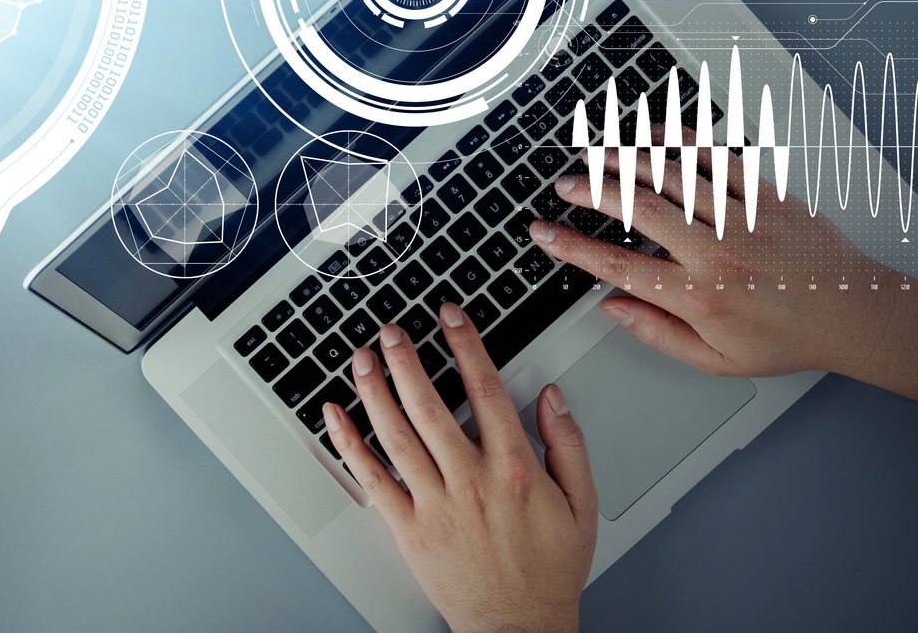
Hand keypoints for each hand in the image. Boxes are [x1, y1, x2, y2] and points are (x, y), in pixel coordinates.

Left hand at [326, 304, 594, 632]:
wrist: (519, 625)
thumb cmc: (549, 569)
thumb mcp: (582, 505)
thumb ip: (569, 444)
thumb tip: (552, 396)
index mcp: (514, 469)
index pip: (486, 390)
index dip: (465, 346)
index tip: (450, 317)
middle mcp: (471, 481)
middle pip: (430, 405)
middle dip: (406, 360)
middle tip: (391, 331)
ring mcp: (435, 504)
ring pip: (396, 434)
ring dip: (374, 391)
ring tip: (361, 358)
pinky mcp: (408, 527)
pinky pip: (372, 478)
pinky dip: (350, 444)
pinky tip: (335, 414)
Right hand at [534, 131, 917, 413]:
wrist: (856, 315)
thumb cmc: (788, 338)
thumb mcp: (716, 360)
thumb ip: (657, 334)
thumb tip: (612, 307)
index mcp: (700, 297)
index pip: (618, 266)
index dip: (572, 247)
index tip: (544, 233)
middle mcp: (719, 253)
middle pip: (638, 208)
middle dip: (591, 191)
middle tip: (566, 185)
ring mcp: (744, 218)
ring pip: (672, 175)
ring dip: (625, 159)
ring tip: (595, 153)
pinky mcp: (768, 194)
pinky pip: (718, 156)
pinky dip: (681, 138)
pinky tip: (652, 132)